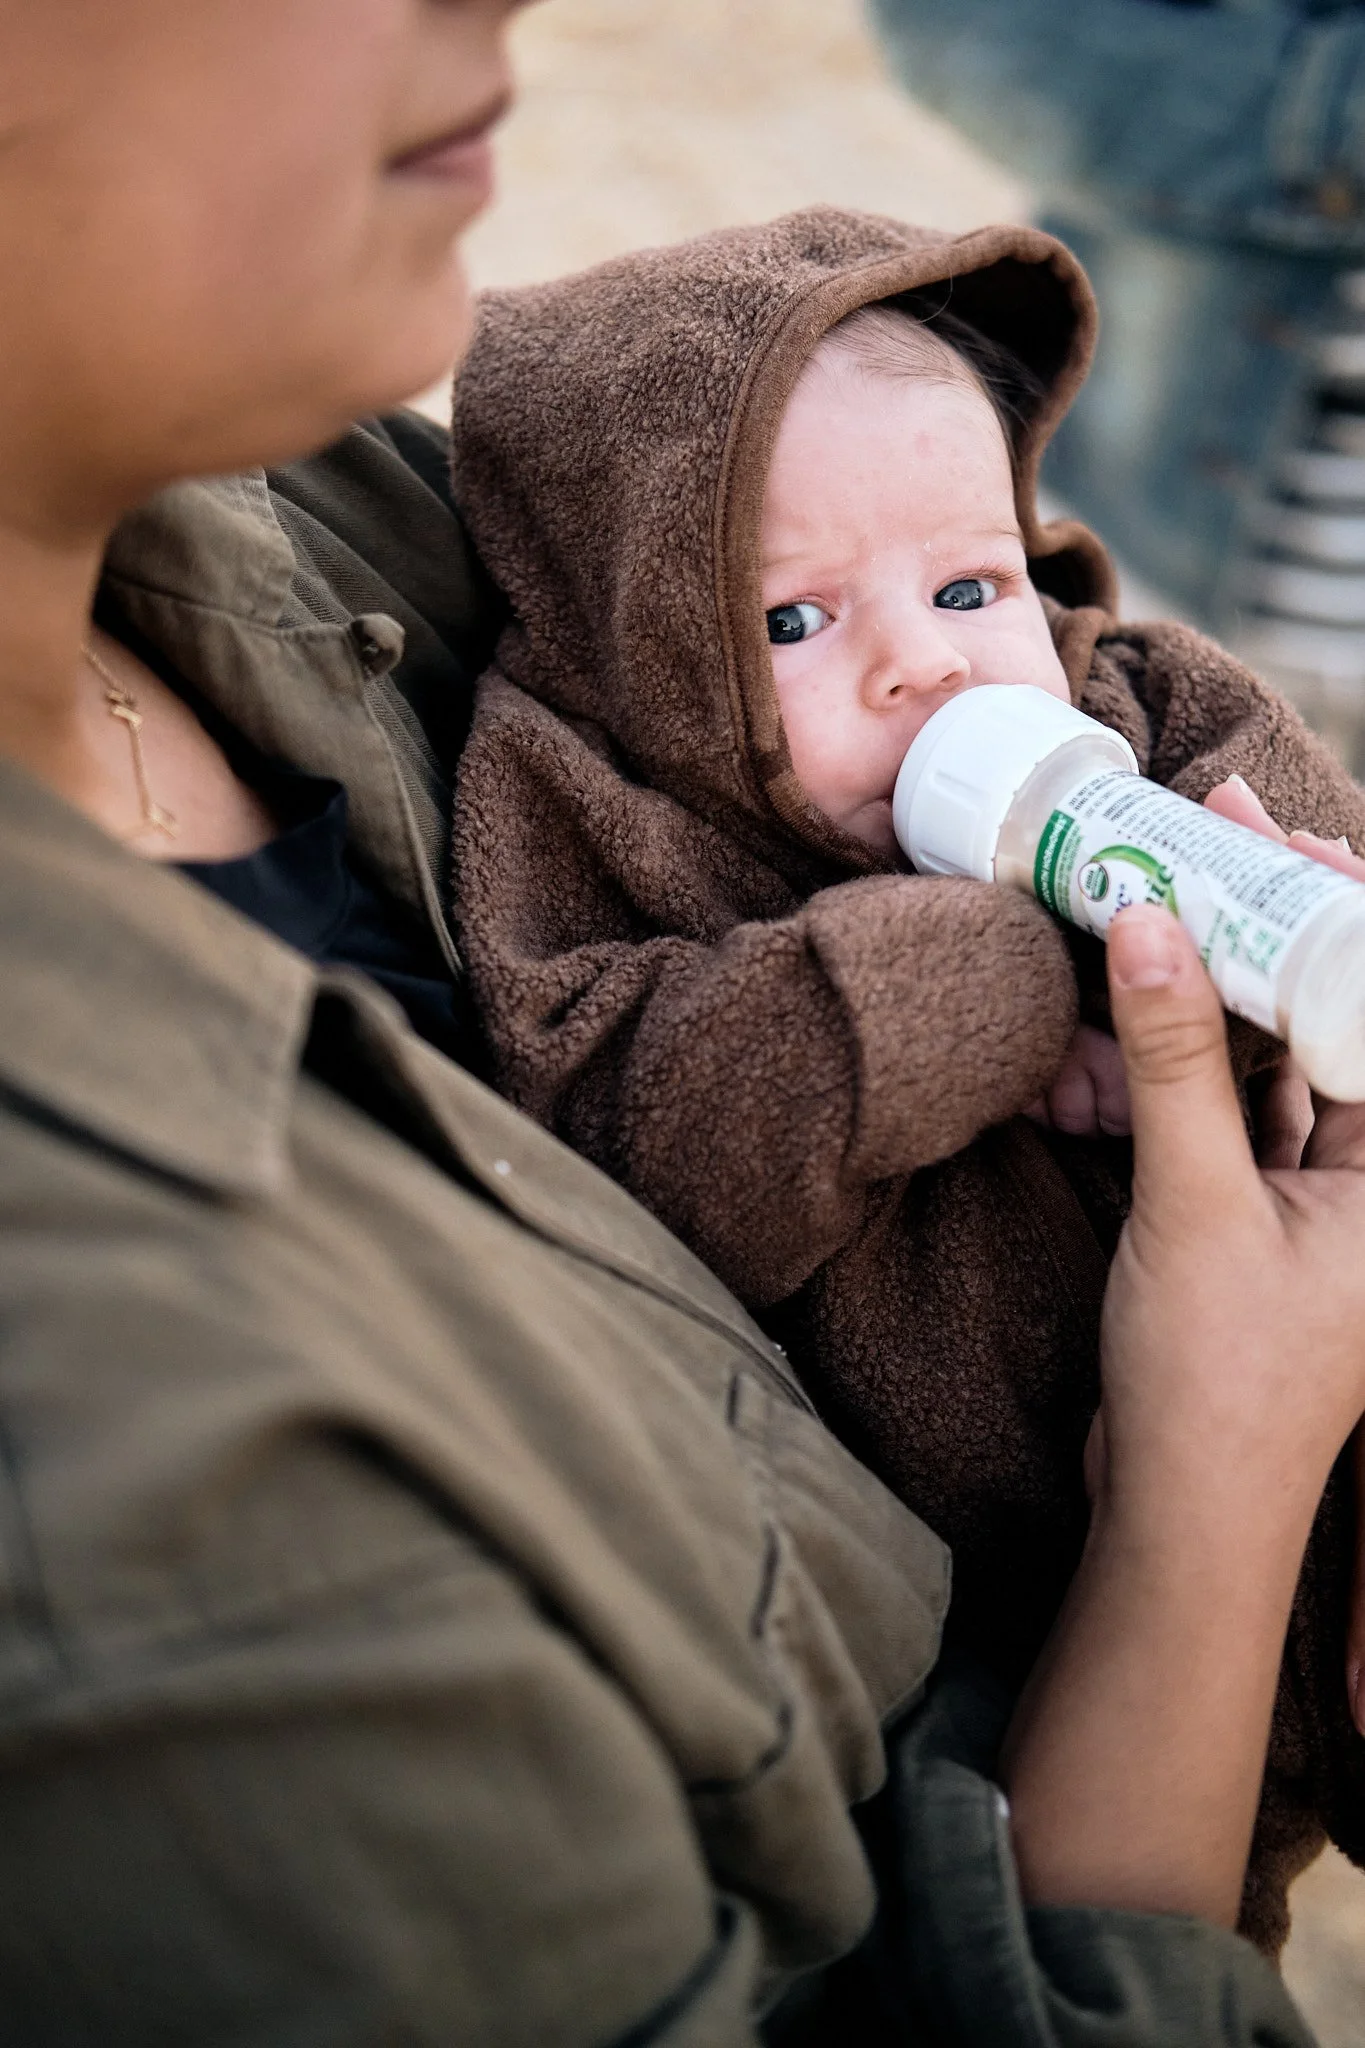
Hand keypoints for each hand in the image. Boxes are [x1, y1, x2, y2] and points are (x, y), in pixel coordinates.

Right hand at [1006, 907, 1364, 1923]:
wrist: (1180, 1509)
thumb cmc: (1217, 1381)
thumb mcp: (1192, 1203)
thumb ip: (1175, 1060)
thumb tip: (1150, 921)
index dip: (1339, 909)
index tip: (1276, 832)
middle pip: (1345, 1017)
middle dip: (1288, 923)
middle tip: (1223, 831)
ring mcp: (1336, 1197)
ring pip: (1298, 1054)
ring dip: (1243, 978)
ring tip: (1189, 880)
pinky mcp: (1275, 1216)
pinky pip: (1253, 1104)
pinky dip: (1212, 1050)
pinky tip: (1170, 986)